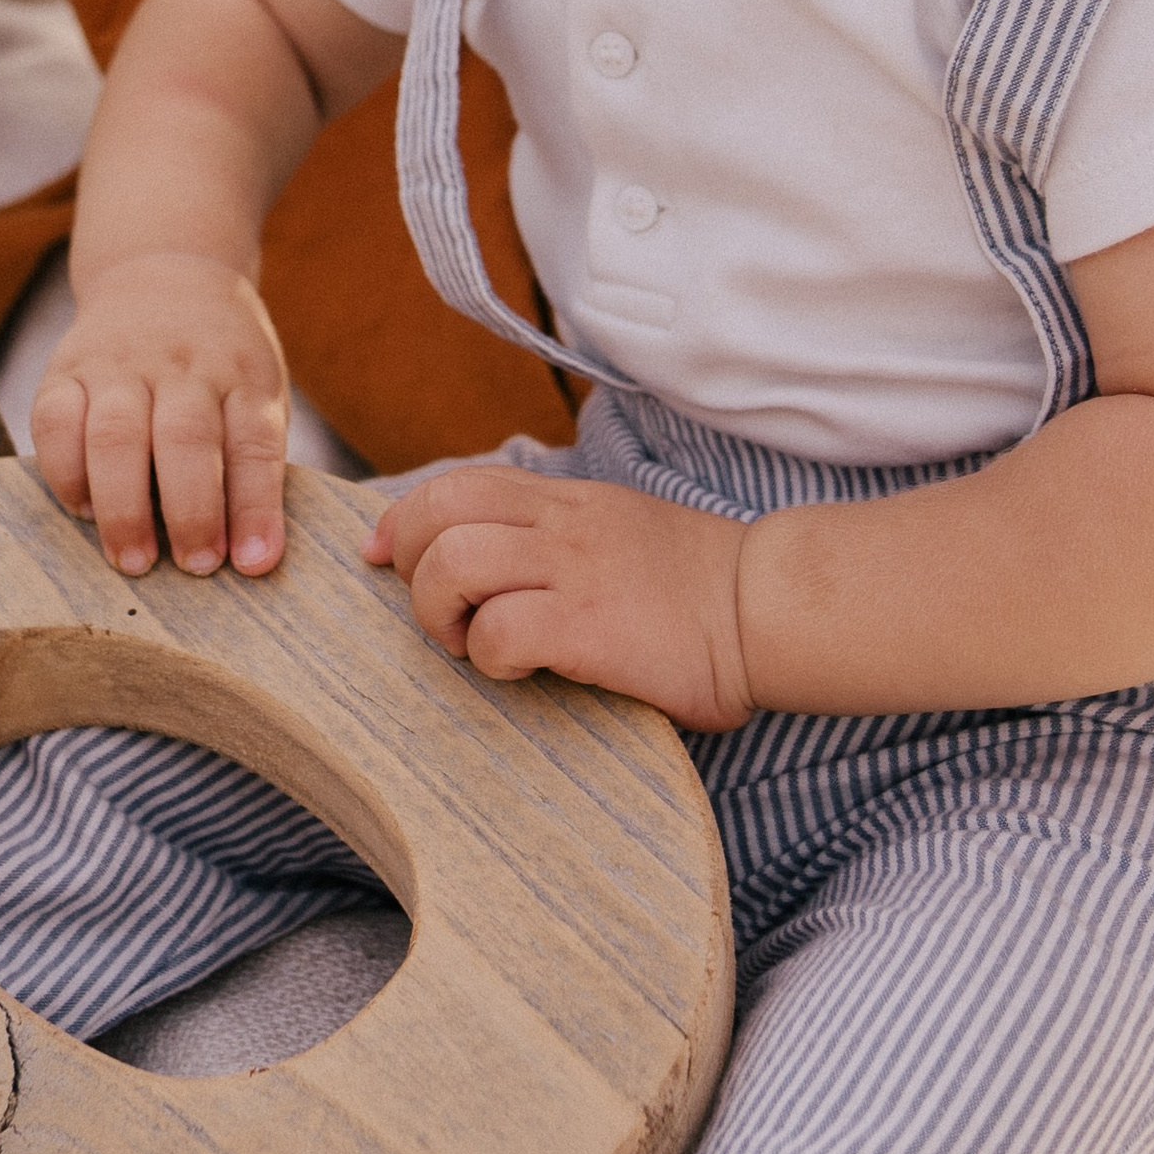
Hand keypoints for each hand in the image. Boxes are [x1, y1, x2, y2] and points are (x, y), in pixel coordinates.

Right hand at [30, 252, 292, 577]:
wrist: (163, 272)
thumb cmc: (221, 363)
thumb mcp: (257, 391)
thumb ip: (251, 462)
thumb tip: (246, 556)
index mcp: (242, 375)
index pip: (254, 442)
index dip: (255, 507)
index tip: (253, 563)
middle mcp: (183, 365)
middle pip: (185, 439)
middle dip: (190, 512)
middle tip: (194, 567)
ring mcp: (120, 364)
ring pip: (116, 434)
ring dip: (123, 505)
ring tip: (133, 560)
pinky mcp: (66, 368)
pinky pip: (54, 422)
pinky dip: (65, 473)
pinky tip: (82, 509)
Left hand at [362, 467, 756, 732]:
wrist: (768, 608)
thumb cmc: (697, 587)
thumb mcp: (619, 532)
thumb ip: (558, 538)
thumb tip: (493, 568)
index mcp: (565, 501)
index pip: (457, 484)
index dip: (403, 520)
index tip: (384, 557)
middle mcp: (561, 525)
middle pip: (437, 512)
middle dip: (409, 564)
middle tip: (439, 614)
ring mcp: (574, 571)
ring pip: (453, 562)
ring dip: (440, 612)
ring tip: (470, 645)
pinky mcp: (589, 625)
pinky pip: (499, 631)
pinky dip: (489, 657)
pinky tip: (521, 670)